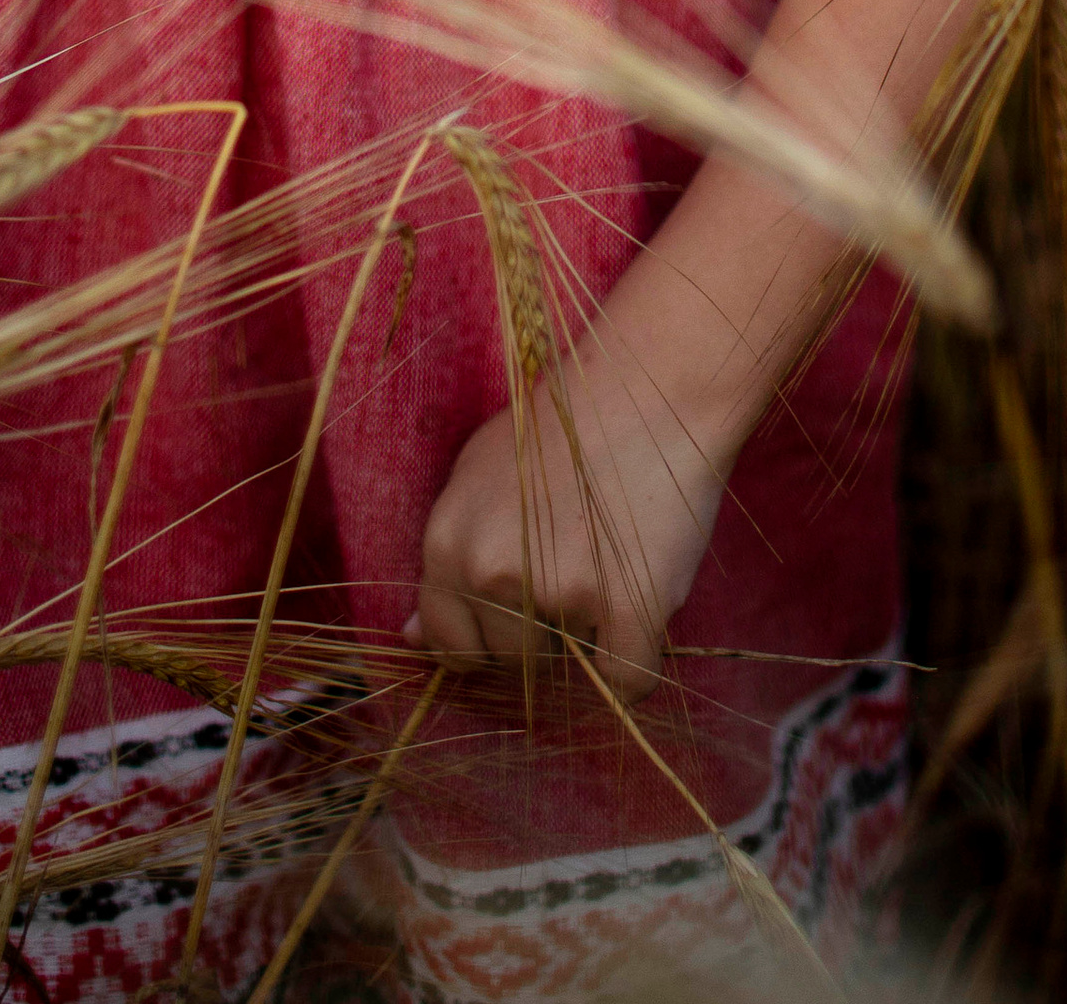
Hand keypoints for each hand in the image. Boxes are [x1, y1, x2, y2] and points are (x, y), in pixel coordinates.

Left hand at [412, 359, 725, 693]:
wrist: (652, 385)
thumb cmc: (564, 425)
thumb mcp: (478, 473)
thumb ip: (449, 557)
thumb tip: (414, 640)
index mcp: (446, 543)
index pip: (449, 643)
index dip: (487, 635)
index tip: (517, 612)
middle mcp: (489, 572)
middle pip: (511, 660)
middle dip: (542, 632)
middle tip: (576, 562)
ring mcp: (558, 590)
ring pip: (570, 668)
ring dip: (592, 635)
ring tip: (609, 558)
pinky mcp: (627, 604)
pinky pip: (628, 681)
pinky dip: (639, 658)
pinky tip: (645, 600)